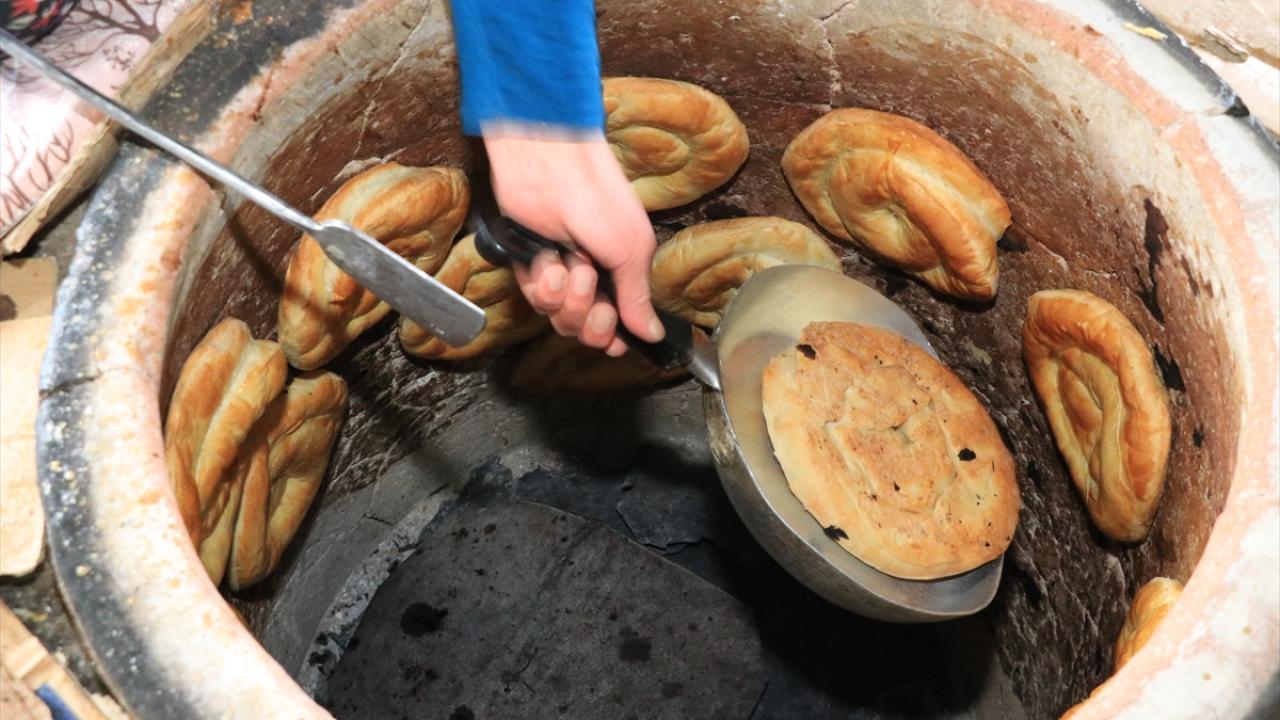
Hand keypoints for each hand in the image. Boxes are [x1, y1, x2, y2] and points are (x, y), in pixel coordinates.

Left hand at [483, 130, 663, 355]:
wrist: (552, 169)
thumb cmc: (599, 200)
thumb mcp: (632, 251)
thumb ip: (638, 299)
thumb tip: (653, 334)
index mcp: (620, 271)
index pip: (616, 322)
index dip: (611, 336)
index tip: (612, 341)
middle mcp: (590, 275)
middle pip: (585, 327)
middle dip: (590, 318)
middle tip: (594, 294)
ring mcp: (560, 270)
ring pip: (558, 316)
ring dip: (567, 296)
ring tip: (572, 265)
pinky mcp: (530, 264)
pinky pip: (534, 297)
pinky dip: (542, 283)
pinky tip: (550, 259)